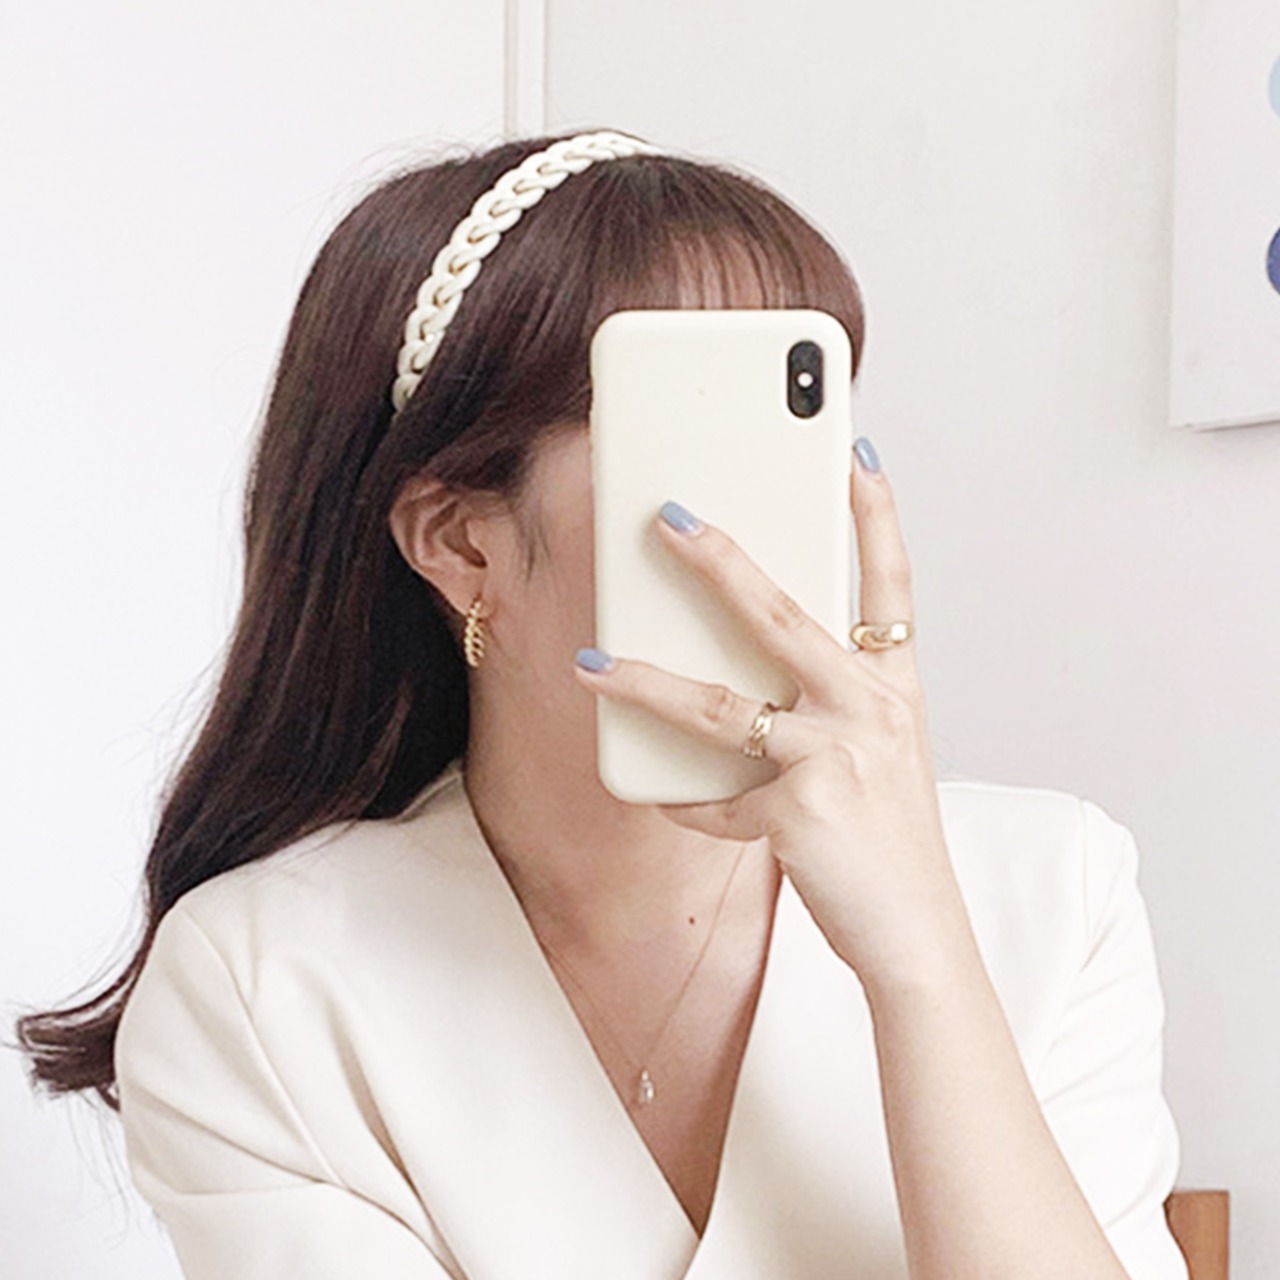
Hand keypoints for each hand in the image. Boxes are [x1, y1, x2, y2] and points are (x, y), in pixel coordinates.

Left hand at [572, 440, 975, 991]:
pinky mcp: (801, 812)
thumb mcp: (875, 752)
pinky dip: (684, 804)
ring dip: (645, 681)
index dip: (874, 512)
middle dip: (720, 560)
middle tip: (668, 516)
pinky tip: (662, 801)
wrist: (918, 934)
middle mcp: (872, 707)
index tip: (852, 451)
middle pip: (784, 614)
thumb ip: (820, 701)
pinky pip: (714, 800)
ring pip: (721, 705)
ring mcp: (838, 757)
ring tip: (591, 663)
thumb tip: (731, 668)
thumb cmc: (889, 836)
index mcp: (894, 684)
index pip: (890, 580)